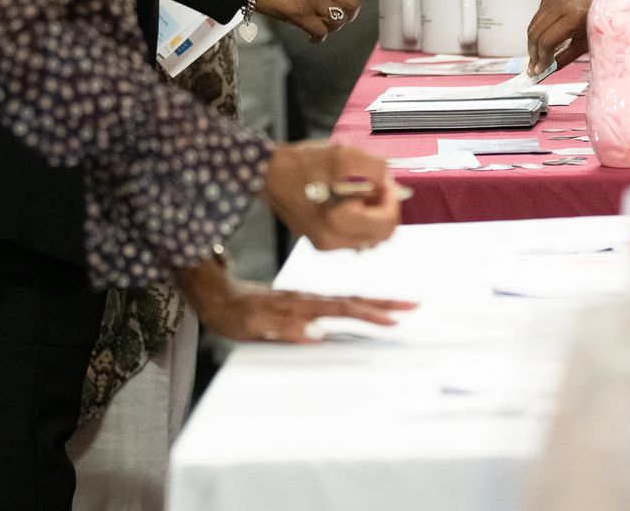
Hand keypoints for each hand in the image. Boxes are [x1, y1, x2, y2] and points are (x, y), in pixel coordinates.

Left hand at [176, 256, 415, 343]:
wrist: (216, 294)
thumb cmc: (233, 314)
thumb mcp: (253, 327)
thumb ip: (285, 328)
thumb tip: (318, 334)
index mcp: (300, 305)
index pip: (342, 309)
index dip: (368, 314)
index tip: (392, 320)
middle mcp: (308, 299)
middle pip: (353, 300)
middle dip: (383, 304)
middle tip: (413, 306)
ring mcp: (306, 299)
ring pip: (347, 299)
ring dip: (374, 303)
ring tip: (399, 307)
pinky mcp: (303, 302)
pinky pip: (336, 302)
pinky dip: (356, 304)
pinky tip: (364, 307)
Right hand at [254, 0, 361, 41]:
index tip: (349, 2)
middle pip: (353, 1)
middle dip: (351, 13)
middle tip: (343, 18)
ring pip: (339, 19)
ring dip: (333, 27)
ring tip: (324, 28)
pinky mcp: (299, 13)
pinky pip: (320, 31)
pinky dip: (319, 38)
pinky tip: (313, 37)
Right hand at [261, 142, 401, 251]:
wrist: (268, 173)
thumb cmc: (299, 163)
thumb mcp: (341, 154)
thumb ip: (373, 167)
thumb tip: (390, 181)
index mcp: (336, 223)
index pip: (385, 224)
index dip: (391, 200)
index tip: (385, 183)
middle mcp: (330, 240)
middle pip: (381, 235)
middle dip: (384, 208)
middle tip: (377, 187)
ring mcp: (324, 243)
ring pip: (369, 237)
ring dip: (373, 215)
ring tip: (361, 192)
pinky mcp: (320, 240)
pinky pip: (354, 237)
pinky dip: (360, 220)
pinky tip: (350, 200)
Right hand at [527, 0, 593, 74]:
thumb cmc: (598, 17)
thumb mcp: (586, 41)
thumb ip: (566, 57)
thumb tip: (549, 70)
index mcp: (573, 15)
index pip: (547, 41)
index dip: (542, 58)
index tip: (540, 70)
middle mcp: (560, 3)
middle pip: (536, 34)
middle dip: (533, 54)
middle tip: (533, 68)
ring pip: (532, 26)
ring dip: (531, 45)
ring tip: (535, 59)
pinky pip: (536, 19)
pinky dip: (536, 33)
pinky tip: (540, 44)